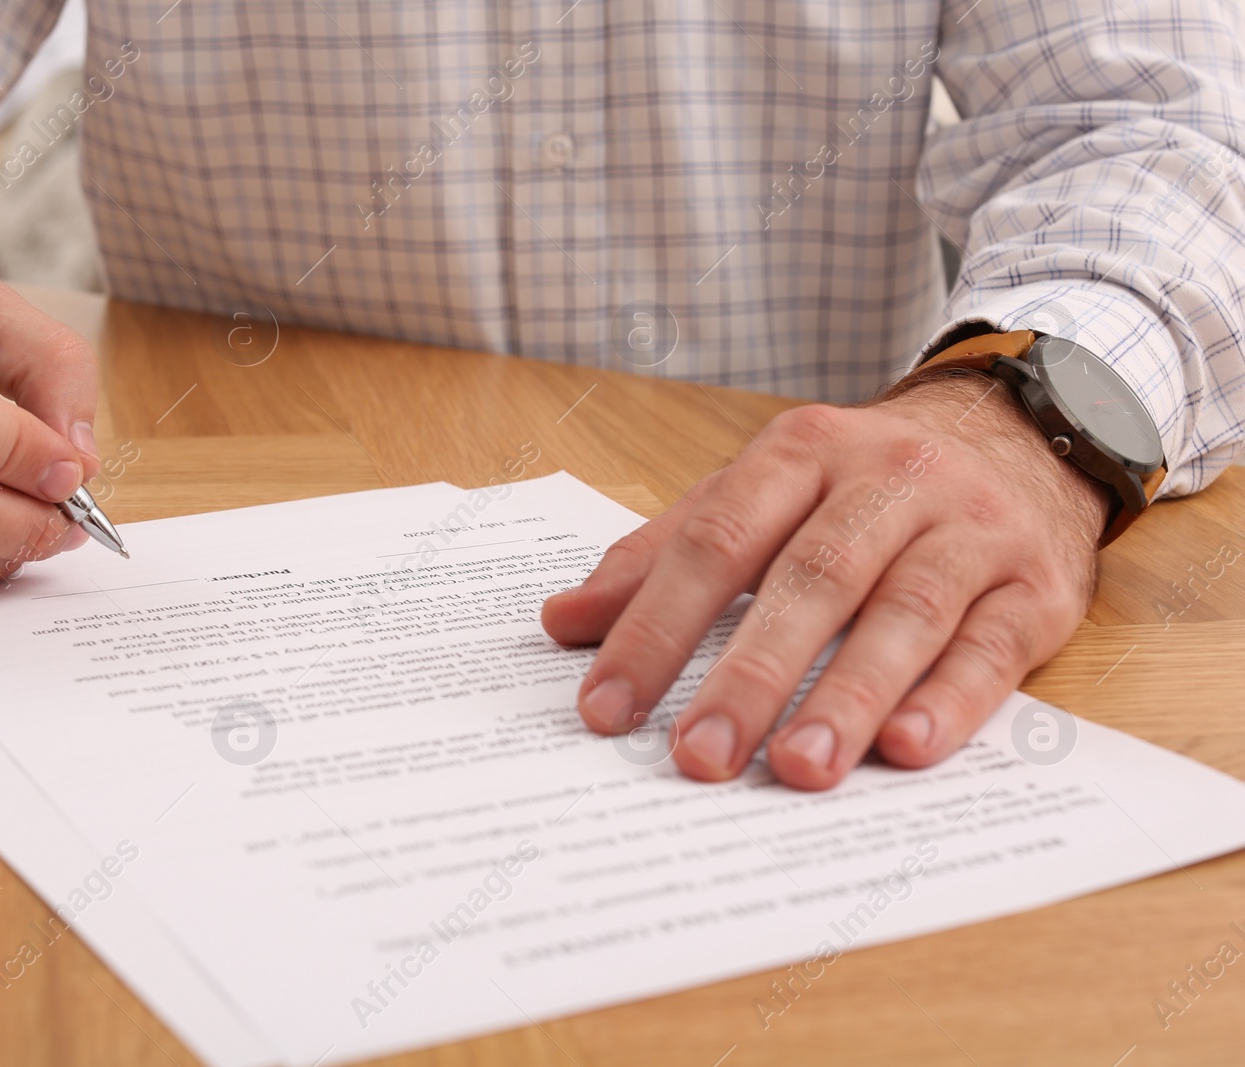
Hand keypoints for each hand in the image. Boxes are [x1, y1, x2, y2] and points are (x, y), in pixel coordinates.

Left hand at [542, 373, 1109, 789]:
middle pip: (812, 579)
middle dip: (750, 674)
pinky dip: (950, 699)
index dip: (656, 625)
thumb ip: (665, 553)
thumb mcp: (761, 491)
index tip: (606, 706)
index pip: (717, 540)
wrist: (1019, 433)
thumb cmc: (861, 483)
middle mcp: (888, 479)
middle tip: (698, 756)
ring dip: (847, 696)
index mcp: (801, 452)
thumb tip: (563, 622)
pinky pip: (991, 645)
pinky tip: (906, 749)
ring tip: (797, 769)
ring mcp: (969, 528)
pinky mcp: (1036, 585)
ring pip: (906, 612)